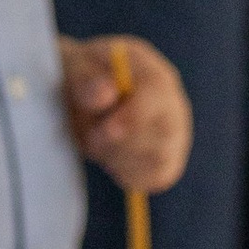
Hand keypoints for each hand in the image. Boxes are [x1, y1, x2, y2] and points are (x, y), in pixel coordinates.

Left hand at [61, 34, 190, 192]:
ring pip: (160, 160)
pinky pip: (156, 178)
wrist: (79, 97)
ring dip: (121, 158)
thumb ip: (86, 80)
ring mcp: (174, 134)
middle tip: (92, 138)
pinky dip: (127, 173)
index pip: (158, 92)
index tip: (106, 129)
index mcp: (152, 72)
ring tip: (98, 142)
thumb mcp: (73, 70)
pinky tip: (110, 156)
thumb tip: (106, 94)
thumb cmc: (78, 78)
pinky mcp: (167, 161)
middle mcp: (172, 103)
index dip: (135, 115)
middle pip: (166, 132)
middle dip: (123, 142)